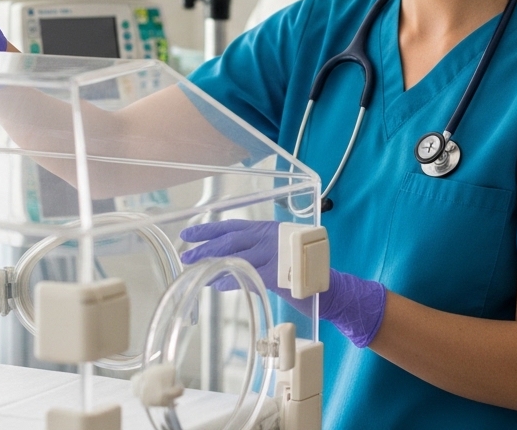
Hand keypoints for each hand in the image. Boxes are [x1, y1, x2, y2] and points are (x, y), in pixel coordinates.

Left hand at [180, 219, 387, 347]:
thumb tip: (222, 271)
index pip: (233, 226)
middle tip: (186, 255)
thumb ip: (252, 261)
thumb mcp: (275, 260)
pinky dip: (230, 279)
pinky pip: (247, 275)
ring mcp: (275, 254)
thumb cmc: (301, 274)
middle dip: (205, 246)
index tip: (189, 234)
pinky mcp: (277, 273)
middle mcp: (271, 237)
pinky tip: (217, 283)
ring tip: (194, 269)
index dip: (209, 230)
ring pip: (235, 256)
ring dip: (212, 263)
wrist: (331, 290)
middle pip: (230, 239)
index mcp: (270, 230)